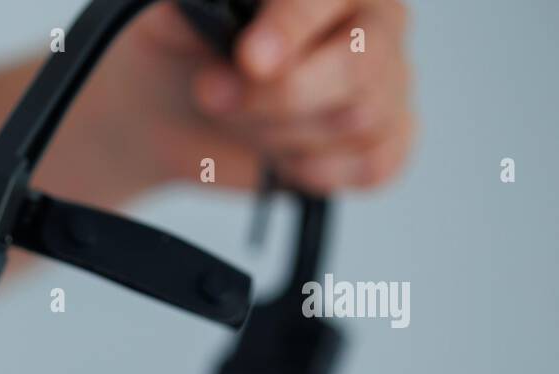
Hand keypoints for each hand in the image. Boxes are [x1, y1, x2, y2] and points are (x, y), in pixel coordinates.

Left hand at [120, 0, 414, 192]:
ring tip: (240, 119)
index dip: (291, 29)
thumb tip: (225, 13)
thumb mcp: (178, 16)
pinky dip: (313, 170)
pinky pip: (374, 165)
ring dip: (278, 134)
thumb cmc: (187, 49)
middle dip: (278, 96)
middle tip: (212, 94)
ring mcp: (388, 82)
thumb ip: (205, 7)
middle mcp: (376, 21)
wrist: (172, 107)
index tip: (250, 60)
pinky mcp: (386, 139)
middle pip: (357, 68)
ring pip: (357, 123)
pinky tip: (278, 155)